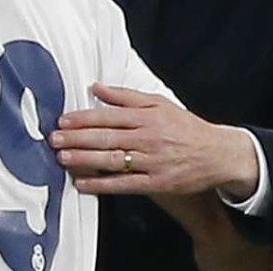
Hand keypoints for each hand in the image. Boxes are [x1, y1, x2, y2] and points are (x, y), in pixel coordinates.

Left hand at [49, 82, 258, 196]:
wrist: (218, 154)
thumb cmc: (186, 127)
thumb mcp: (160, 103)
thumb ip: (127, 96)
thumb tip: (97, 87)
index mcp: (147, 117)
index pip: (109, 116)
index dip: (84, 118)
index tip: (64, 121)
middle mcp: (148, 138)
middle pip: (107, 137)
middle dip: (78, 138)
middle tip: (54, 139)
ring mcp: (152, 162)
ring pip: (113, 160)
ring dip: (85, 160)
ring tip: (63, 158)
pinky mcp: (156, 183)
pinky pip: (124, 184)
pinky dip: (102, 184)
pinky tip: (83, 183)